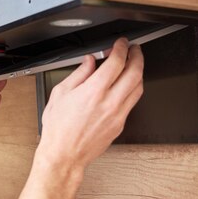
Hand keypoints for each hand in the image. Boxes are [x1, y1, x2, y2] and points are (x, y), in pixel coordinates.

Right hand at [37, 38, 143, 173]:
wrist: (64, 154)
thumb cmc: (58, 129)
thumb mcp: (60, 94)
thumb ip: (78, 74)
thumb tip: (89, 62)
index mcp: (93, 91)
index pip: (117, 62)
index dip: (122, 48)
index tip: (121, 44)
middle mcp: (109, 102)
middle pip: (135, 72)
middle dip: (137, 56)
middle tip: (134, 50)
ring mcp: (117, 115)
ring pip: (138, 87)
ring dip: (138, 73)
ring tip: (133, 66)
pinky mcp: (120, 125)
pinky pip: (132, 102)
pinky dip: (133, 89)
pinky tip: (126, 86)